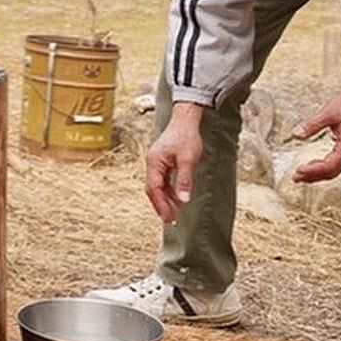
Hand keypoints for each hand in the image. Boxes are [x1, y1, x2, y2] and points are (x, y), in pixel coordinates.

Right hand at [145, 103, 205, 222]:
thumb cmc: (186, 137)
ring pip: (157, 186)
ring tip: (174, 213)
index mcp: (155, 162)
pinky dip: (169, 191)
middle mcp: (152, 163)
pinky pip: (163, 180)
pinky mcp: (163, 162)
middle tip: (169, 220)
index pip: (154, 188)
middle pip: (152, 189)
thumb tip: (184, 201)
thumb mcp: (188, 160)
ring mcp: (157, 163)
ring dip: (165, 199)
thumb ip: (184, 181)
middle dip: (160, 205)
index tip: (168, 218)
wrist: (186, 120)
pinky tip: (178, 198)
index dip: (160, 204)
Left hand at [290, 78, 340, 183]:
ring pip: (335, 170)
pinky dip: (325, 168)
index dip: (312, 171)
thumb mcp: (328, 113)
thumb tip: (296, 134)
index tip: (298, 171)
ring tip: (303, 175)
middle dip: (313, 176)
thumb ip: (312, 125)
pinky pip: (338, 164)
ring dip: (318, 174)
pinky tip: (316, 165)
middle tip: (296, 177)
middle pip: (331, 172)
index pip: (328, 166)